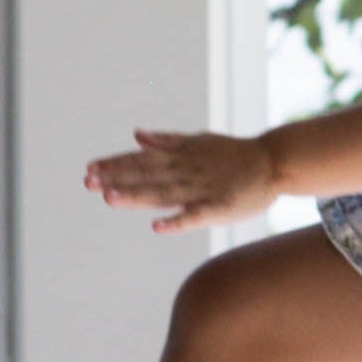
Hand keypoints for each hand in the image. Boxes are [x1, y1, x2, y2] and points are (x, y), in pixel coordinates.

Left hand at [84, 129, 282, 232]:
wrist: (274, 162)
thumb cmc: (235, 154)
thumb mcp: (199, 140)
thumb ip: (167, 140)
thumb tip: (137, 135)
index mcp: (180, 157)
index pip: (142, 160)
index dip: (115, 165)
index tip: (89, 170)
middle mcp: (185, 171)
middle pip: (146, 174)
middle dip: (117, 178)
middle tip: (88, 183)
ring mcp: (201, 189)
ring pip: (163, 193)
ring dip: (137, 196)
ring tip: (110, 199)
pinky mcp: (219, 207)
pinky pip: (196, 215)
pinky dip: (177, 220)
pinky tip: (157, 226)